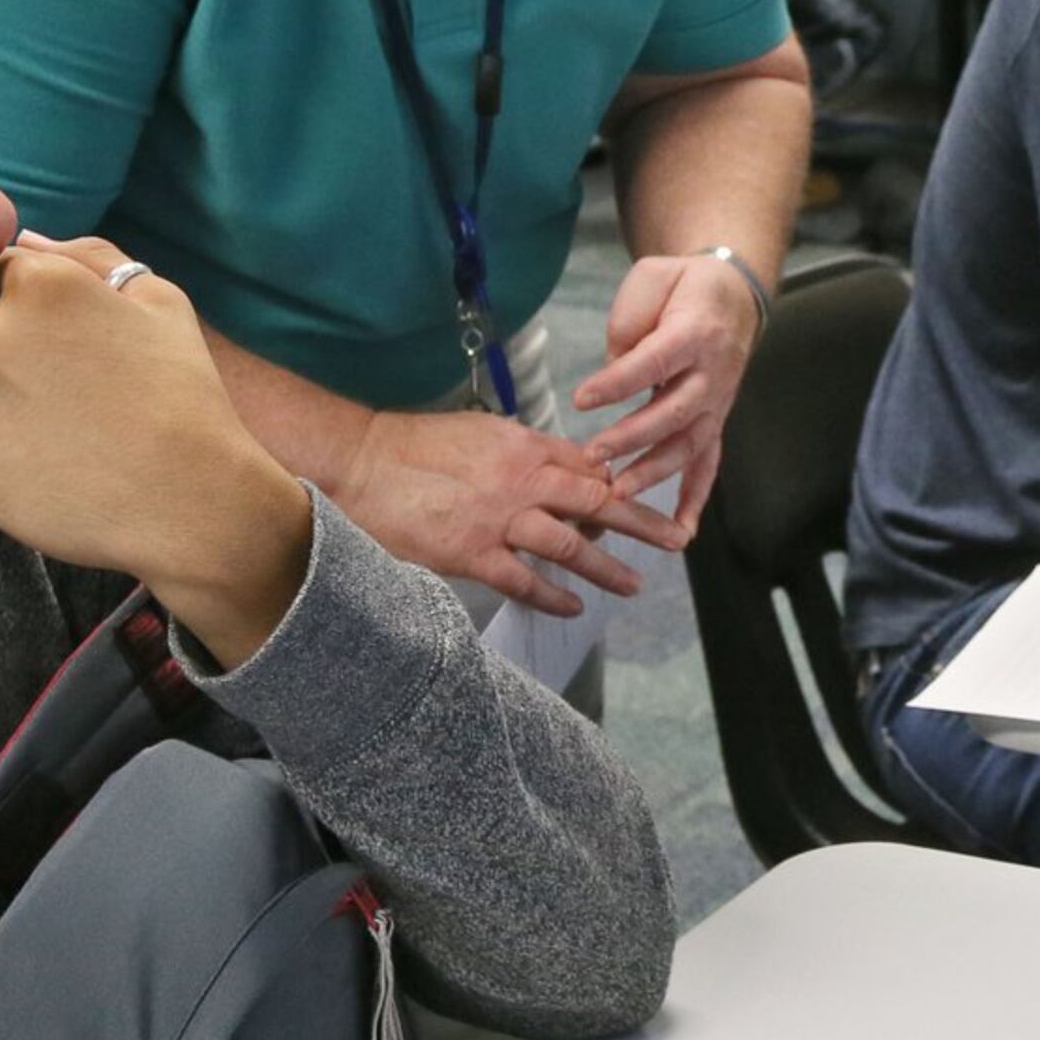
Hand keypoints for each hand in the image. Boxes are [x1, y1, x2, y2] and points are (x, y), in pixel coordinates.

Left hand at [0, 235, 309, 661]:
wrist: (187, 497)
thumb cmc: (182, 392)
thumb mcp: (160, 299)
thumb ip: (91, 257)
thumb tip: (30, 243)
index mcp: (37, 284)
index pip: (7, 277)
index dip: (42, 312)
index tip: (74, 347)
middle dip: (16, 358)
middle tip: (75, 398)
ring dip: (3, 410)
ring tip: (67, 438)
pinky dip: (0, 461)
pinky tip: (52, 470)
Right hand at [338, 408, 682, 618]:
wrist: (362, 461)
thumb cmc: (418, 444)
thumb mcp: (483, 432)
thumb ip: (526, 451)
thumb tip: (564, 467)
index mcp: (525, 446)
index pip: (590, 467)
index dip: (623, 486)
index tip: (648, 500)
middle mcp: (521, 480)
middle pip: (597, 502)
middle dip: (642, 522)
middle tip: (677, 539)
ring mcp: (498, 519)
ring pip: (570, 546)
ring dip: (607, 569)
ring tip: (634, 585)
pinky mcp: (471, 553)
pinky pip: (524, 581)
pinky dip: (553, 596)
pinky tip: (574, 608)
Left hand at [572, 250, 768, 530]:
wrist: (733, 294)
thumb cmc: (683, 286)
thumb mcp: (652, 278)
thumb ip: (629, 321)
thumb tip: (612, 370)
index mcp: (695, 332)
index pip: (653, 363)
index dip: (618, 383)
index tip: (581, 400)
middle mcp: (712, 373)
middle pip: (673, 412)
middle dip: (632, 438)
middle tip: (593, 456)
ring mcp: (718, 402)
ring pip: (689, 444)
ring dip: (655, 473)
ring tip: (619, 494)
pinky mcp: (716, 420)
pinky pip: (709, 462)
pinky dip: (696, 497)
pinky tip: (681, 530)